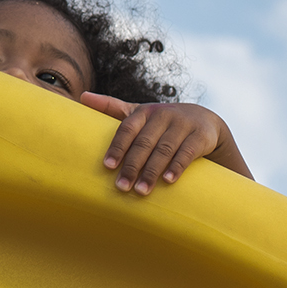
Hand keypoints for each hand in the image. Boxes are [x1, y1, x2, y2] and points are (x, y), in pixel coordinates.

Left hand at [79, 92, 253, 192]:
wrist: (204, 121)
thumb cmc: (162, 122)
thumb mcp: (140, 114)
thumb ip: (112, 108)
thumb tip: (82, 96)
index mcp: (145, 112)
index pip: (127, 128)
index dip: (117, 147)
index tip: (107, 166)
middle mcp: (163, 115)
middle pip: (144, 142)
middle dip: (132, 166)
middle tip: (122, 187)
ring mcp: (183, 124)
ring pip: (164, 150)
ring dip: (152, 172)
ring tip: (141, 191)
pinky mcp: (200, 136)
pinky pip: (187, 152)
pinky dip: (177, 167)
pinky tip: (167, 181)